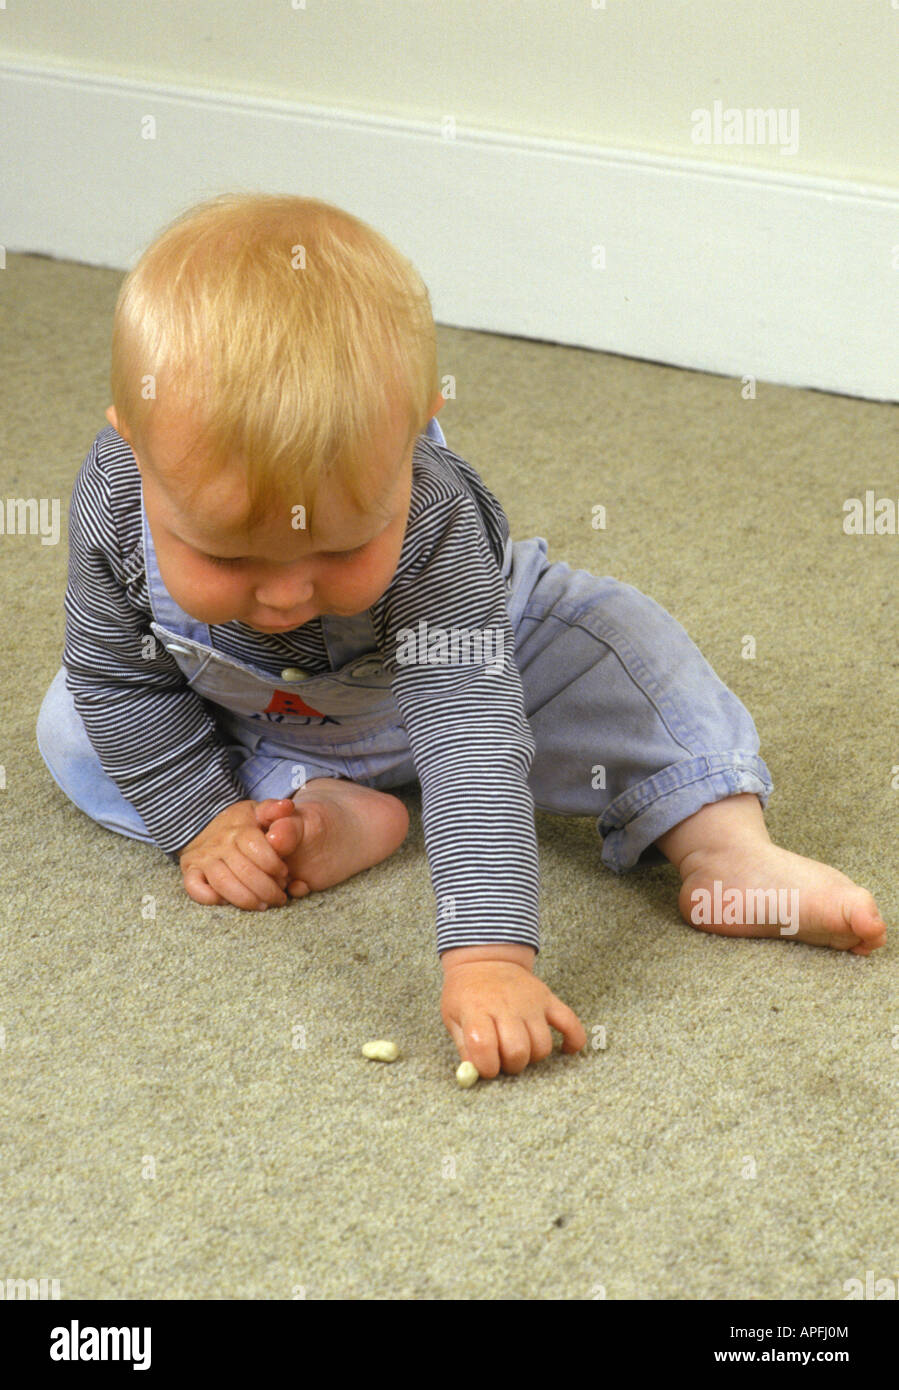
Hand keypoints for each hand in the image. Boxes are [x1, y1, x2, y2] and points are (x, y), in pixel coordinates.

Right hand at [177, 798, 290, 909]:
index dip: (273, 864)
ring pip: (223, 882)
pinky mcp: (191, 871)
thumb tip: (287, 807)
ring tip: (262, 905)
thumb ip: (274, 810)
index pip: (256, 848)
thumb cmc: (240, 823)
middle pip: (243, 870)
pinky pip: (194, 887)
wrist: (204, 822)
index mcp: (239, 829)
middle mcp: (220, 844)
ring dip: (245, 898)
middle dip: (266, 888)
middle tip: (279, 898)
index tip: (284, 874)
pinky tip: (227, 902)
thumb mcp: (259, 811)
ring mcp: (203, 858)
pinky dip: (208, 897)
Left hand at [441, 958, 586, 1077]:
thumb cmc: (466, 992)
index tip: (486, 1068)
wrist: (484, 960)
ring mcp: (530, 1002)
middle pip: (518, 1050)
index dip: (486, 1067)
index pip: (484, 1047)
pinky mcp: (548, 999)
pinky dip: (573, 1041)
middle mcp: (506, 1006)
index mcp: (477, 1009)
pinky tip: (565, 1050)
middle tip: (503, 1060)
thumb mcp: (453, 1017)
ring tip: (522, 1050)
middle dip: (511, 1065)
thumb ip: (464, 1047)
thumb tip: (475, 1075)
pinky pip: (570, 1023)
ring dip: (533, 1056)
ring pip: (542, 1045)